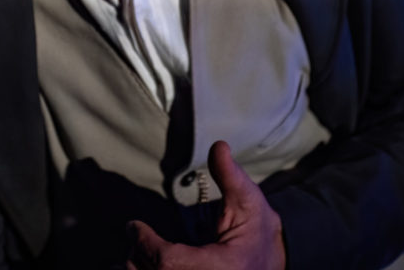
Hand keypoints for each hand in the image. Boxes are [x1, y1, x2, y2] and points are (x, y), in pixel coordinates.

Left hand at [127, 141, 285, 269]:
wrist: (269, 260)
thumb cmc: (257, 228)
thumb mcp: (247, 199)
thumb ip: (230, 175)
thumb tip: (219, 146)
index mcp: (222, 266)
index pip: (169, 261)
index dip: (146, 242)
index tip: (134, 225)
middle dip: (139, 253)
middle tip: (137, 234)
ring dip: (139, 267)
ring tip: (140, 248)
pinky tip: (145, 264)